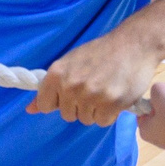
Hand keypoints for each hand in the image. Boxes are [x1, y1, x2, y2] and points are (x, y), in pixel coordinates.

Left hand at [31, 26, 164, 126]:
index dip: (58, 102)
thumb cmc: (100, 53)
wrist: (135, 44)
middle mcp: (71, 85)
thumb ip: (50, 88)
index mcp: (57, 73)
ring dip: (95, 110)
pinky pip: (103, 122)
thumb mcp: (70, 63)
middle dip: (79, 107)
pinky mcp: (112, 103)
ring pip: (86, 120)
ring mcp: (92, 95)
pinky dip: (109, 114)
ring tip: (105, 90)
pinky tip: (115, 97)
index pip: (45, 105)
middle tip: (93, 88)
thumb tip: (29, 110)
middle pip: (67, 115)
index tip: (69, 94)